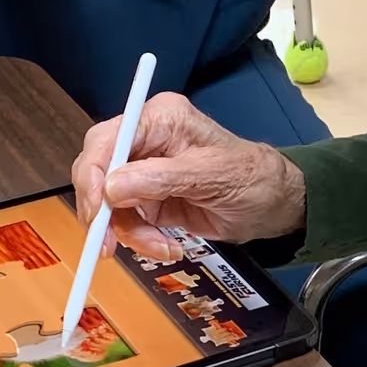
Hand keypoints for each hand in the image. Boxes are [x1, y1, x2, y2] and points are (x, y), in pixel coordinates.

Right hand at [72, 91, 306, 257]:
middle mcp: (145, 141)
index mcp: (159, 119)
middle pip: (96, 171)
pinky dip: (141, 240)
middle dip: (101, 210)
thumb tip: (110, 188)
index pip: (107, 139)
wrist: (274, 205)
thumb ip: (160, 179)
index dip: (92, 173)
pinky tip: (167, 248)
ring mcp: (143, 172)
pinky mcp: (147, 200)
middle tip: (107, 244)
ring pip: (109, 204)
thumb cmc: (252, 177)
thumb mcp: (210, 175)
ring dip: (129, 233)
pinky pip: (127, 222)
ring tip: (162, 247)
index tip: (96, 208)